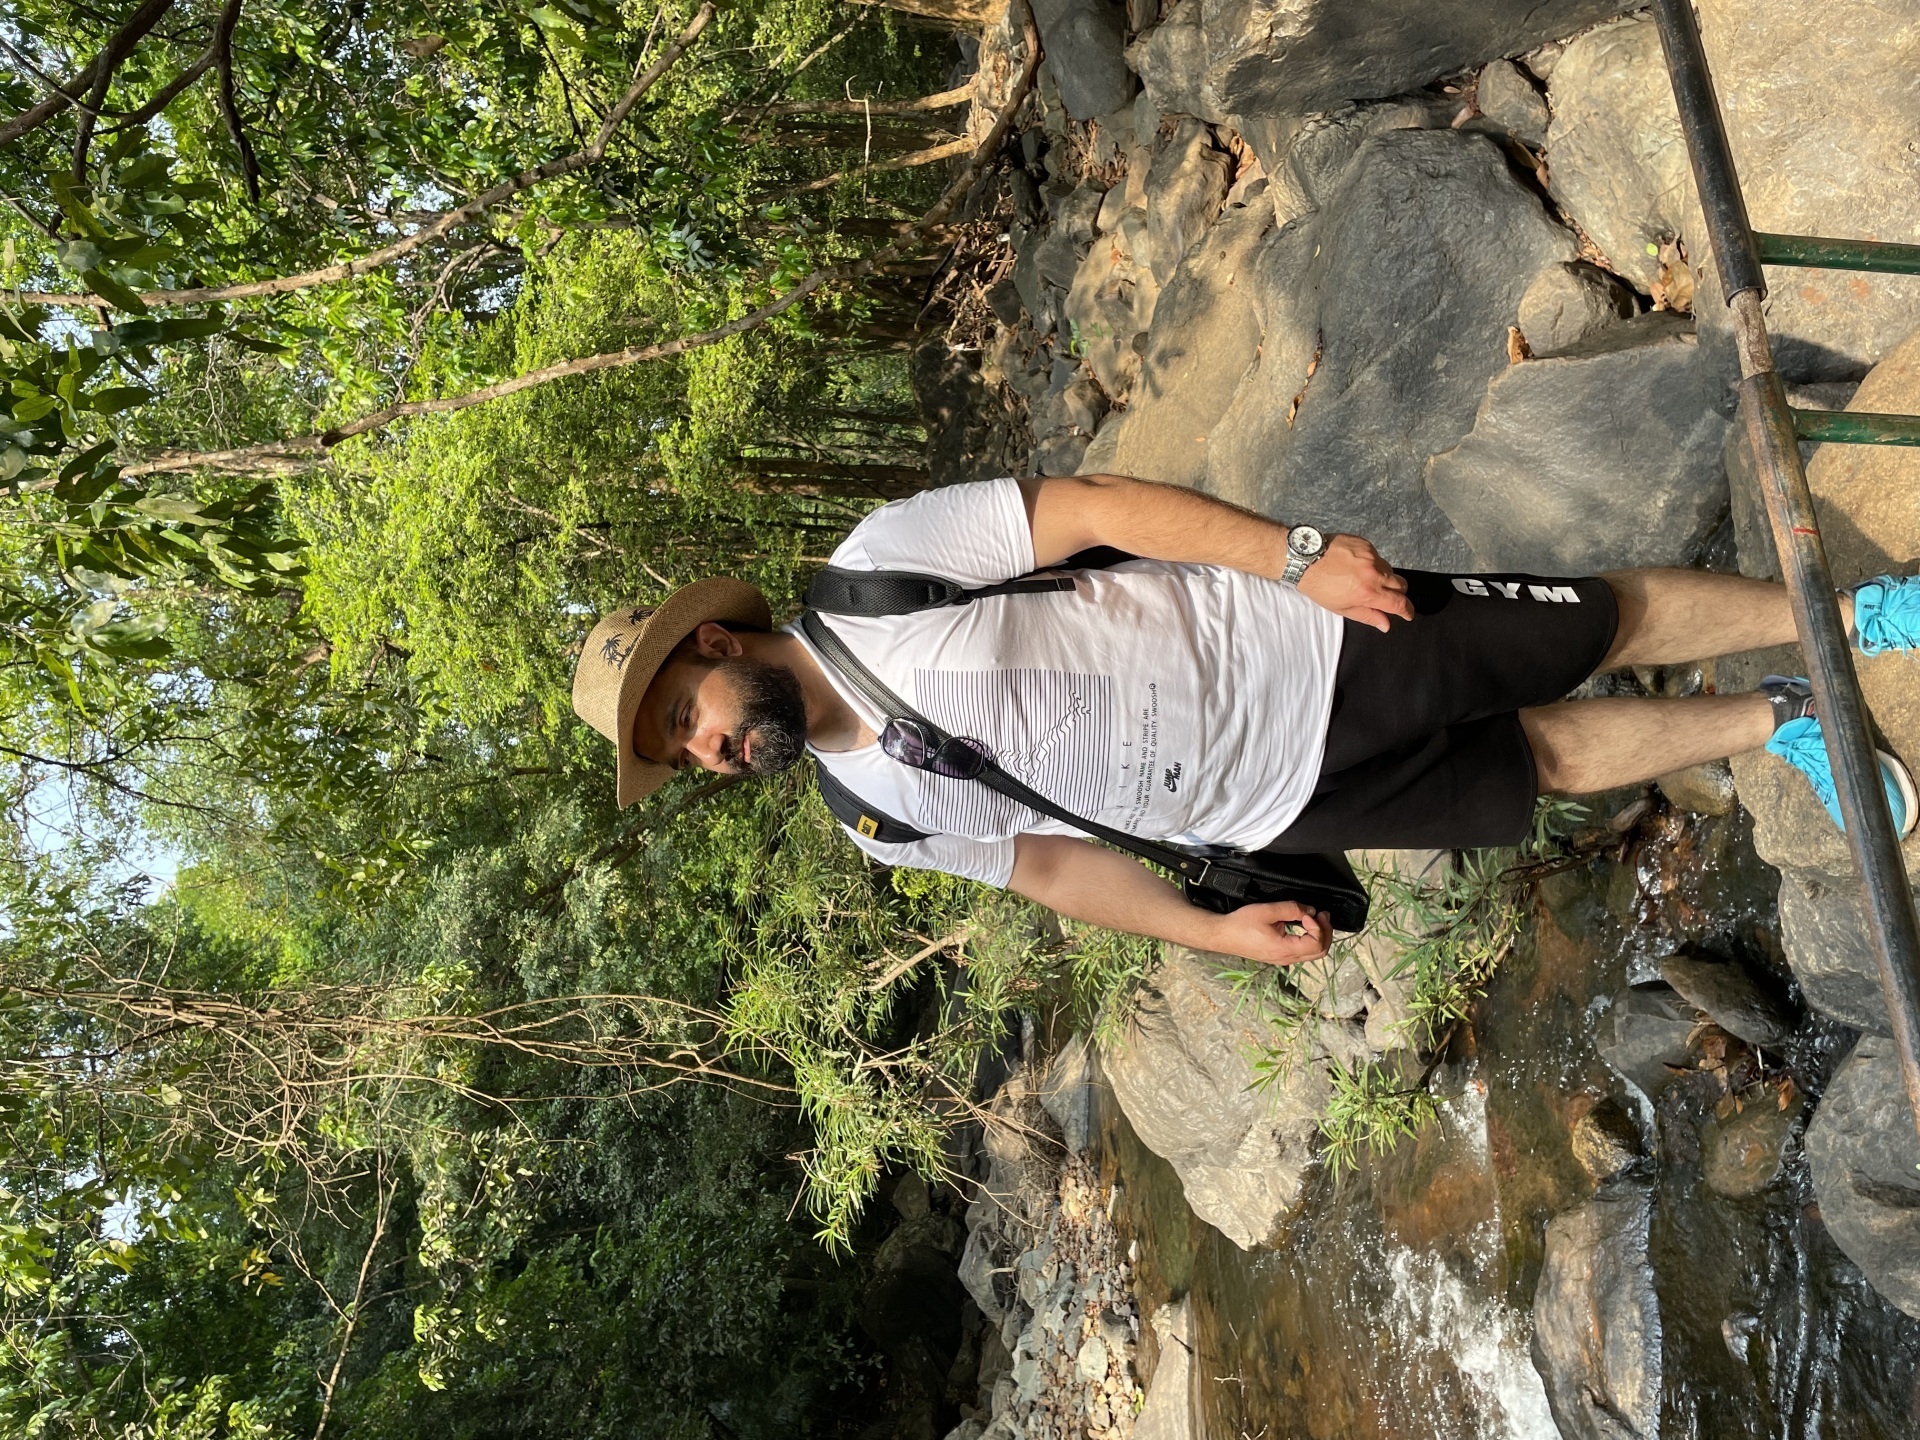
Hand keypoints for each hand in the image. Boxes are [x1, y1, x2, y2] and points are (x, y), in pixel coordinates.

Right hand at [1205, 901, 1332, 965]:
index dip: (1318, 926)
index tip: (1308, 913)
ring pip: (1314, 953)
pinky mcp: (1280, 956)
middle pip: (1320, 952)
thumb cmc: (1241, 924)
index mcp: (1284, 950)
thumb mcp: (1267, 911)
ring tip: (1316, 918)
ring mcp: (1284, 960)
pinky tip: (1305, 926)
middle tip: (1322, 914)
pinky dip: (1311, 939)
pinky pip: (1304, 952)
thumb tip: (1310, 910)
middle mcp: (1287, 959)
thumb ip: (1291, 909)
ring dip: (1319, 935)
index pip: (1316, 943)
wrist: (1223, 935)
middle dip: (1326, 931)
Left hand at [1295, 533, 1411, 631]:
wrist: (1304, 560)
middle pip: (1401, 585)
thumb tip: (1387, 625)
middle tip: (1385, 596)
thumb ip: (1368, 616)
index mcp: (1368, 593)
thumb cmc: (1320, 588)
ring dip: (1384, 577)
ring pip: (1389, 570)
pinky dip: (1372, 563)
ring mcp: (1371, 557)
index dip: (1407, 610)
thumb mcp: (1342, 608)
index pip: (1399, 603)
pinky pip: (1377, 557)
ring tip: (1365, 579)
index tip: (1408, 614)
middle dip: (1397, 593)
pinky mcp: (1366, 544)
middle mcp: (1374, 574)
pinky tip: (1357, 565)